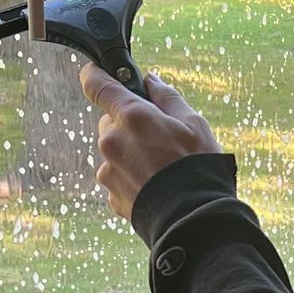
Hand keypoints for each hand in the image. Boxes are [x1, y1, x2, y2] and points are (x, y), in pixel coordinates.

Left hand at [79, 63, 221, 218]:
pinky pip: (118, 177)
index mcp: (131, 117)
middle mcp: (112, 141)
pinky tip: (155, 186)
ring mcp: (108, 170)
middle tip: (158, 136)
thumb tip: (151, 81)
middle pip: (110, 122)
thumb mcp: (194, 124)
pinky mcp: (111, 195)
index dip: (95, 74)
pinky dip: (132, 177)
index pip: (97, 85)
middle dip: (128, 124)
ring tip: (161, 168)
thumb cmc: (198, 168)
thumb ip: (167, 97)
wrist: (194, 220)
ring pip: (114, 151)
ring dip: (131, 153)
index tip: (97, 72)